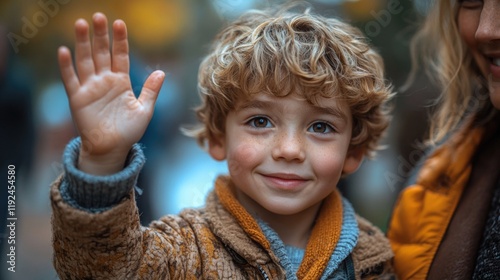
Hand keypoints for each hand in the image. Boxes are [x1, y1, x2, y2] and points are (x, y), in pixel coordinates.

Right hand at [58, 13, 164, 173]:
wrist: (112, 149)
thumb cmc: (129, 131)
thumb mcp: (145, 110)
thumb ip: (150, 90)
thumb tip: (161, 72)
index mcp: (121, 82)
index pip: (120, 56)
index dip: (120, 40)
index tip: (119, 23)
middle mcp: (104, 81)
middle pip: (101, 53)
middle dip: (100, 35)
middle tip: (98, 16)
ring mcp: (90, 88)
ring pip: (85, 61)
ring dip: (82, 43)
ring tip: (81, 24)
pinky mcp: (78, 98)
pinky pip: (71, 79)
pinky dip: (67, 66)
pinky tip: (64, 50)